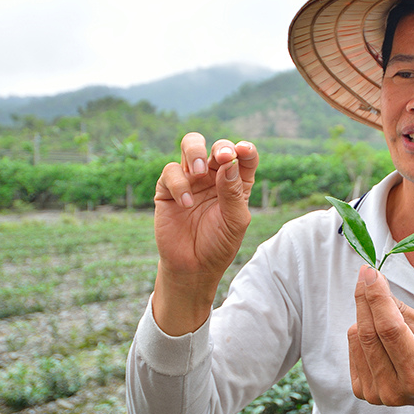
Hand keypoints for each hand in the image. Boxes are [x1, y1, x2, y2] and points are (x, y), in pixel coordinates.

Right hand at [151, 132, 257, 334]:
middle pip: (217, 146)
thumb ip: (234, 192)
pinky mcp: (168, 189)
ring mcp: (191, 180)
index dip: (245, 149)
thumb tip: (229, 162)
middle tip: (221, 157)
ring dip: (195, 151)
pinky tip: (185, 204)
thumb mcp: (235, 221)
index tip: (243, 150)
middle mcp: (214, 177)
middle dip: (220, 147)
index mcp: (236, 182)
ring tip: (199, 172)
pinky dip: (178, 184)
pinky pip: (170, 171)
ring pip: (190, 146)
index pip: (244, 157)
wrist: (192, 268)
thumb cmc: (219, 244)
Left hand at [348, 266, 413, 413]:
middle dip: (365, 297)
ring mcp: (377, 394)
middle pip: (369, 333)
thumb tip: (375, 285)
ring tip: (380, 309)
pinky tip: (376, 331)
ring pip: (357, 338)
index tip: (371, 273)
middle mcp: (394, 389)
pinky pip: (353, 348)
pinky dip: (361, 332)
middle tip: (366, 273)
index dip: (378, 297)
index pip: (390, 329)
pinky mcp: (364, 392)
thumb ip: (402, 311)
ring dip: (364, 314)